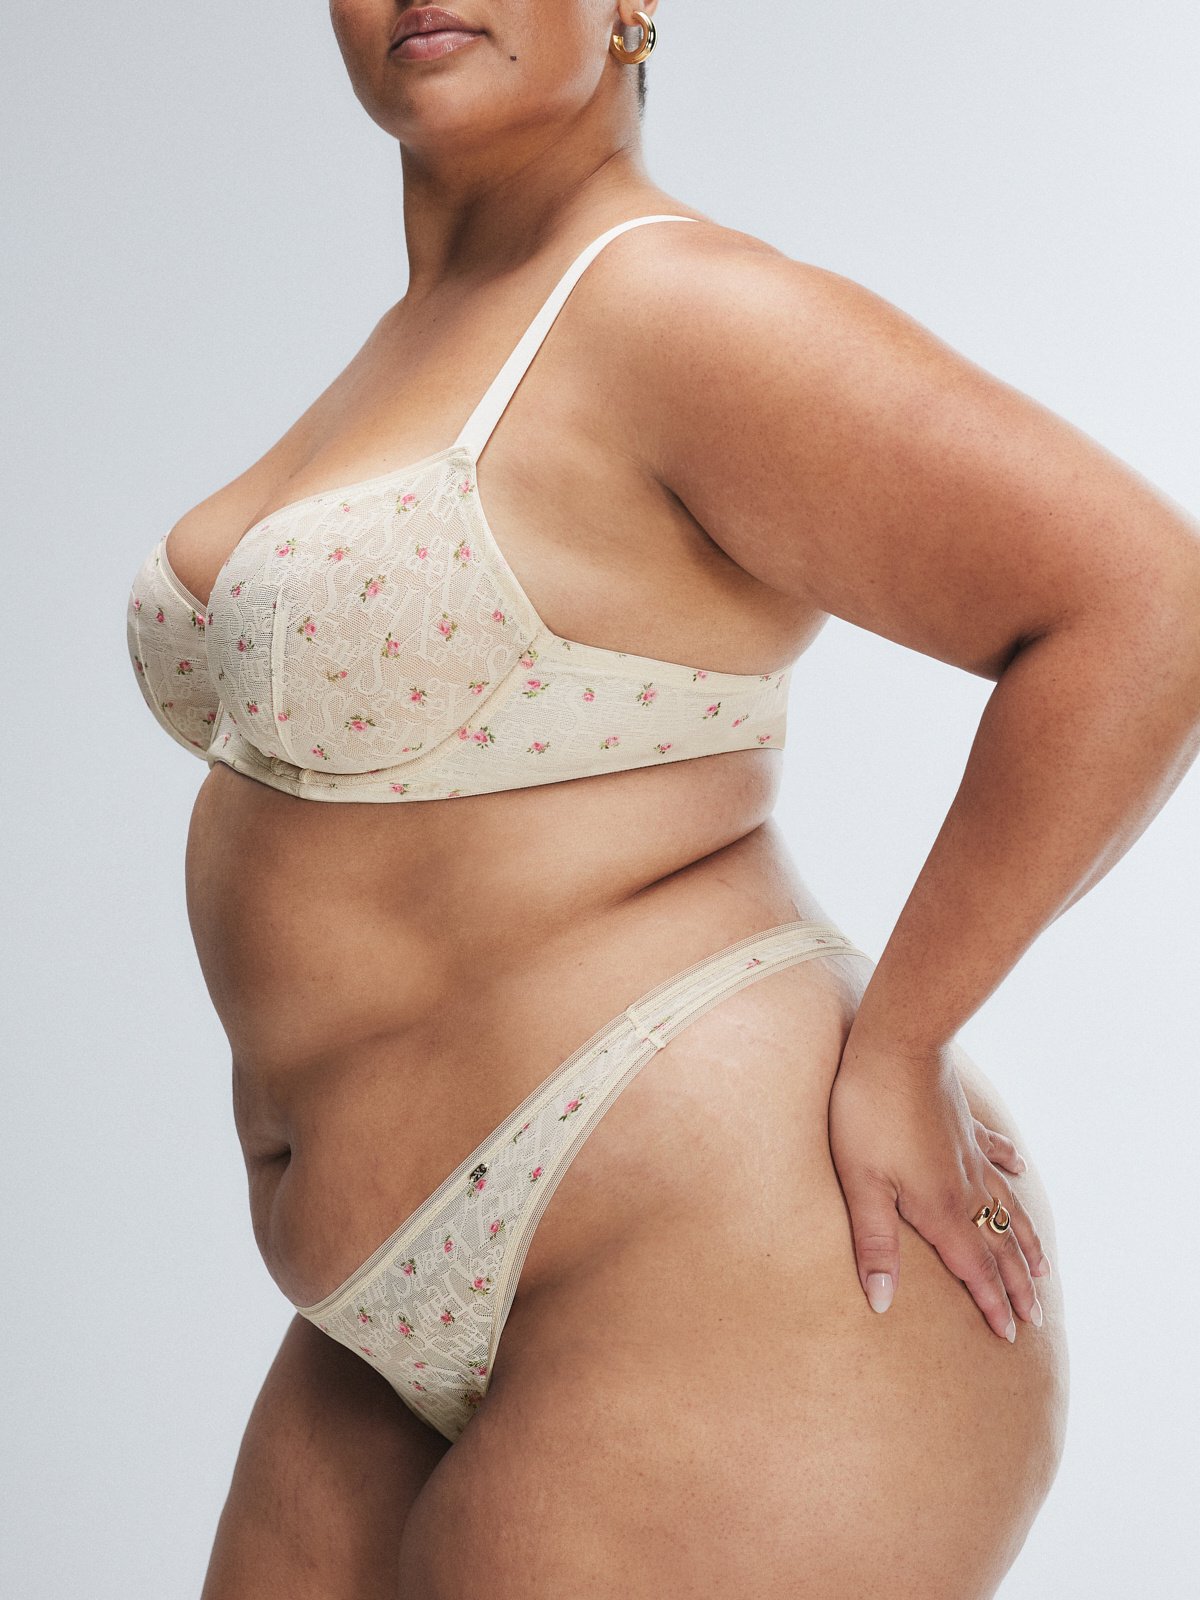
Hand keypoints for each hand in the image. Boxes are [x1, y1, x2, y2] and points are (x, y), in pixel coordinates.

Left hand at [827, 1029, 1049, 1339]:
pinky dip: (1011, 1168)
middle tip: (1035, 1318)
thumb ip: (874, 1243)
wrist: (897, 1045)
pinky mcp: (964, 1123)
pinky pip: (995, 1153)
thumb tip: (881, 1302)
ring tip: (1042, 1266)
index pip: (973, 1268)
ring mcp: (969, 1152)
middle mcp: (965, 1186)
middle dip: (1016, 1284)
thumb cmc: (868, 1114)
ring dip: (1024, 1239)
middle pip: (997, 1245)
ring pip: (1006, 1205)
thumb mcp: (861, 1184)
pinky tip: (1020, 1169)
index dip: (991, 1303)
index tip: (1010, 1335)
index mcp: (940, 1207)